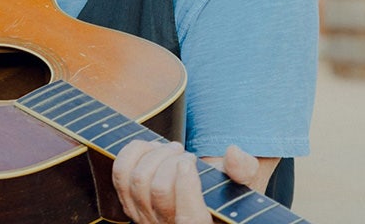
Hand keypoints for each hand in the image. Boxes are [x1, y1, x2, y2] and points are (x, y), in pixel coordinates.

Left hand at [112, 141, 261, 223]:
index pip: (189, 218)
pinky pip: (120, 174)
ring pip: (137, 181)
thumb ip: (244, 169)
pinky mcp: (129, 202)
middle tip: (186, 154)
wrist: (202, 193)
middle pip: (158, 191)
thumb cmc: (223, 190)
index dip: (186, 186)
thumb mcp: (242, 182)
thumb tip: (232, 153)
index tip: (191, 162)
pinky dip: (133, 152)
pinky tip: (151, 147)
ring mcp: (145, 216)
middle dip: (171, 162)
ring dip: (153, 155)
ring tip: (172, 149)